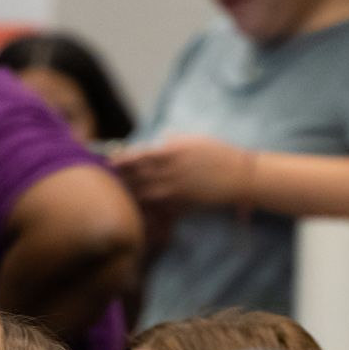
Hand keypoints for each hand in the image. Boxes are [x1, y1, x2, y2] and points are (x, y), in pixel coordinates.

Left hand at [113, 135, 256, 209]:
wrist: (238, 176)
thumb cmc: (217, 154)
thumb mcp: (192, 140)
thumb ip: (171, 142)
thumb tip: (157, 143)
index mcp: (170, 153)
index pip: (136, 158)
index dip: (120, 161)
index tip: (110, 162)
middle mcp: (169, 174)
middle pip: (136, 178)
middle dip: (122, 179)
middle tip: (112, 179)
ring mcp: (174, 192)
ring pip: (144, 196)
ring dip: (133, 194)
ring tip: (125, 193)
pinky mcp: (182, 206)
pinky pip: (159, 209)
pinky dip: (149, 208)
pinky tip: (144, 207)